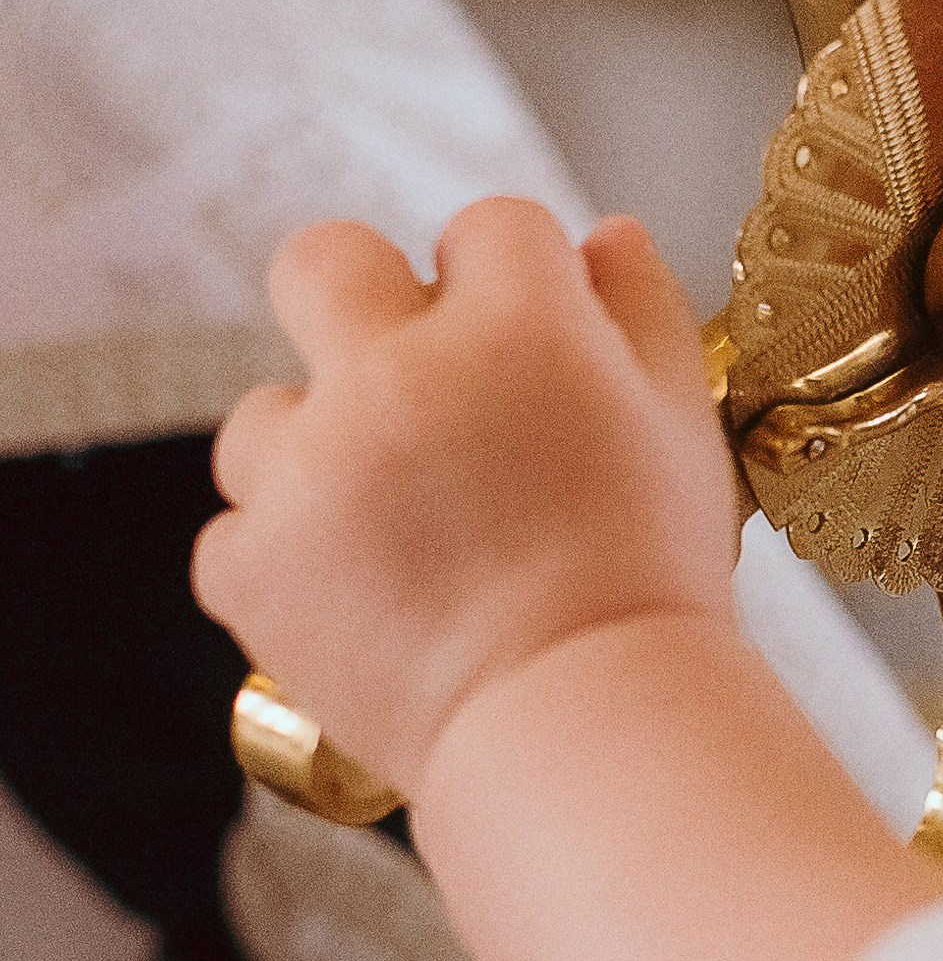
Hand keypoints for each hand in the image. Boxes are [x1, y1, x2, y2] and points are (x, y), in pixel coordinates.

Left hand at [195, 201, 739, 805]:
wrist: (583, 731)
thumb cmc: (649, 586)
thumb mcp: (684, 428)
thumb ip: (643, 312)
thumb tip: (604, 237)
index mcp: (520, 324)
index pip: (488, 228)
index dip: (515, 286)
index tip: (532, 351)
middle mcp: (398, 374)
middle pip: (322, 259)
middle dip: (359, 301)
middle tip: (411, 381)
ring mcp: (310, 469)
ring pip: (265, 413)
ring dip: (317, 453)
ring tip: (401, 532)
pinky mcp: (253, 563)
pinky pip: (239, 532)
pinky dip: (286, 564)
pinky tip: (366, 599)